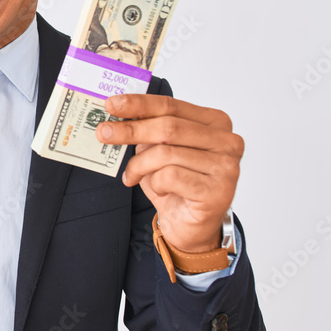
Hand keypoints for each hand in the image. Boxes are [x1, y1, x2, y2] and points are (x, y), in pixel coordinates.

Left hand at [97, 94, 242, 252]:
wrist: (191, 226)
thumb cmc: (177, 185)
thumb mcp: (159, 150)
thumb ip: (148, 130)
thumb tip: (118, 112)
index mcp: (215, 122)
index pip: (171, 106)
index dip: (139, 104)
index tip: (112, 104)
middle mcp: (227, 141)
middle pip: (168, 127)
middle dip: (131, 130)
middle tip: (104, 133)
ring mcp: (226, 166)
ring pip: (165, 154)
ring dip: (139, 165)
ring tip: (132, 175)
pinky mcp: (218, 191)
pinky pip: (170, 177)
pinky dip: (155, 183)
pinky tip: (159, 190)